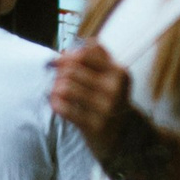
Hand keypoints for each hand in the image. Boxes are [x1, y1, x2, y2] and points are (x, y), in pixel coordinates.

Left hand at [48, 42, 132, 166]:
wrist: (124, 137)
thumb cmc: (111, 100)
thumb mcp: (112, 76)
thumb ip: (98, 55)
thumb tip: (78, 43)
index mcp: (119, 72)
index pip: (85, 55)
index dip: (67, 56)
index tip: (57, 61)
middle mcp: (115, 89)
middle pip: (72, 71)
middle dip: (59, 73)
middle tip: (56, 79)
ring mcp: (106, 108)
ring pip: (66, 88)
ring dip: (55, 89)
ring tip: (55, 91)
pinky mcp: (95, 126)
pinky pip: (65, 109)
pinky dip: (56, 104)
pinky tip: (56, 104)